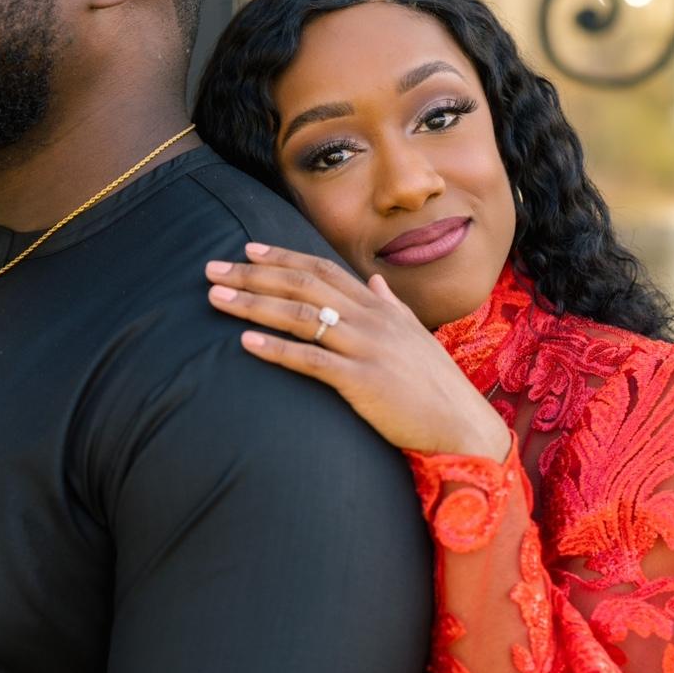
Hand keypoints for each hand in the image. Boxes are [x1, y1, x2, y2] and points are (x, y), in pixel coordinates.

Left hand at [205, 243, 510, 459]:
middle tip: (212, 268)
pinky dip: (276, 349)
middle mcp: (371, 318)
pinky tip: (245, 343)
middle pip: (303, 285)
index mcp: (379, 306)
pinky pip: (311, 360)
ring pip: (300, 315)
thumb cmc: (435, 384)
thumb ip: (391, 305)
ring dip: (253, 304)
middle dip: (253, 274)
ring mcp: (366, 347)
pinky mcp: (362, 381)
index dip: (282, 256)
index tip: (247, 248)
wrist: (461, 424)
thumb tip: (375, 281)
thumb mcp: (414, 335)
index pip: (322, 269)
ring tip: (215, 298)